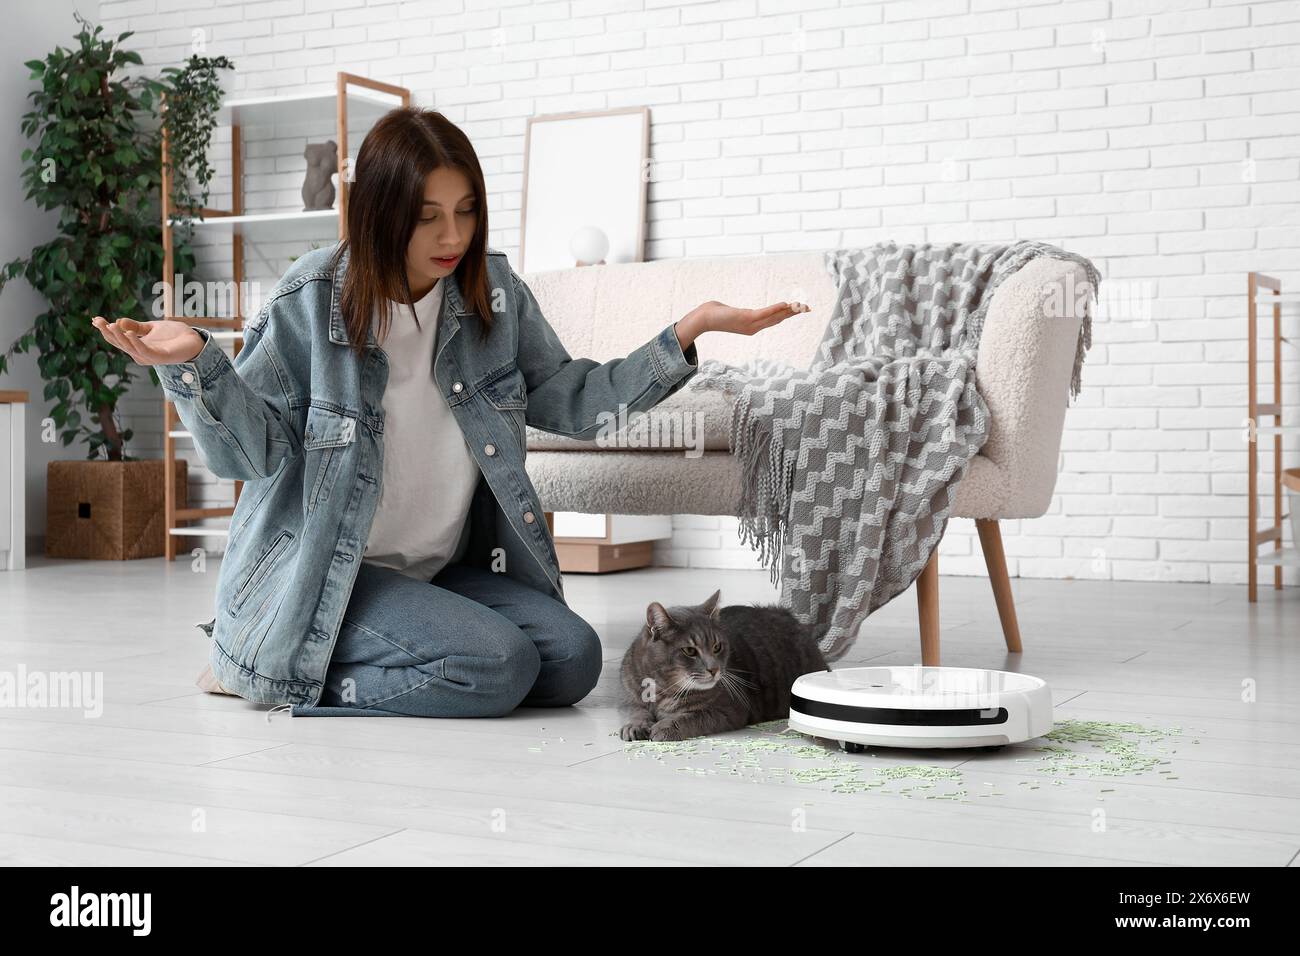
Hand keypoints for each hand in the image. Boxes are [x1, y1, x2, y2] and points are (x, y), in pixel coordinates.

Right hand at [91, 316, 205, 365]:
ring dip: (119, 336)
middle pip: (119, 343)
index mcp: (136, 347)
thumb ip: (135, 327)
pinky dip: (135, 343)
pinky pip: (144, 351)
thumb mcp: (151, 328)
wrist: (194, 340)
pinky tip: (128, 333)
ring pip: (129, 347)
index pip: (116, 339)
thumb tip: (118, 321)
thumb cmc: (174, 335)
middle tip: (98, 320)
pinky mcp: (160, 357)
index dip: (105, 330)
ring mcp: (149, 357)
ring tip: (111, 325)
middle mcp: (140, 354)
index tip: (95, 319)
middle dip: (108, 332)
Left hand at [685, 299, 810, 337]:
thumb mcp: (732, 314)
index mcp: (753, 326)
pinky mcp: (747, 318)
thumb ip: (740, 314)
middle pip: (779, 319)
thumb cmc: (715, 314)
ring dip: (789, 311)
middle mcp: (755, 328)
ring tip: (802, 306)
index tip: (800, 310)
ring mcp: (751, 324)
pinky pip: (764, 313)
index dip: (788, 315)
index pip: (774, 319)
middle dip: (794, 314)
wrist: (704, 319)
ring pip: (775, 317)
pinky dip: (776, 309)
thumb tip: (738, 311)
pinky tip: (785, 305)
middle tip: (808, 308)